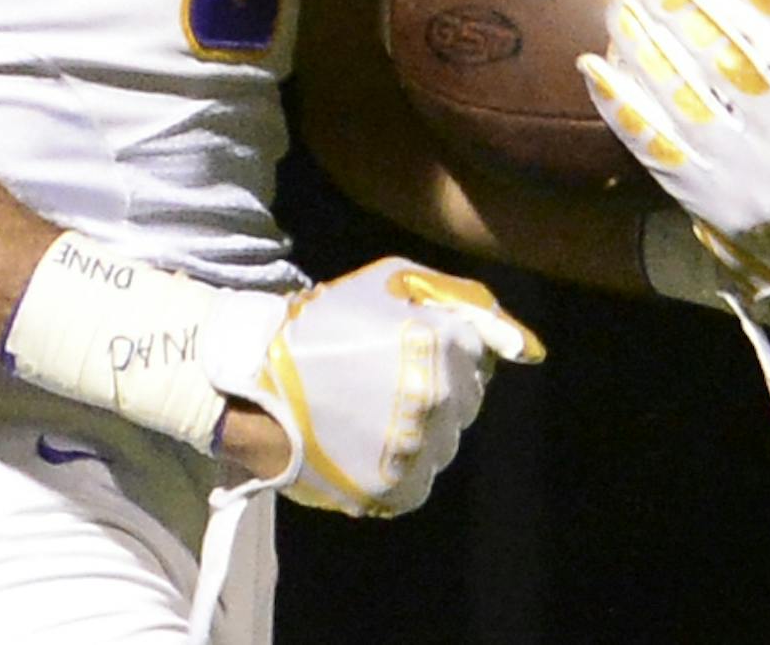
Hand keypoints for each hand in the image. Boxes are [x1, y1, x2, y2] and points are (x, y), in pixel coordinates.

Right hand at [202, 258, 543, 515]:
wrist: (258, 380)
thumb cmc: (325, 322)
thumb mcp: (386, 281)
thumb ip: (452, 295)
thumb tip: (511, 333)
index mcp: (442, 345)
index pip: (478, 353)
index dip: (445, 346)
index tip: (410, 348)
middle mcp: (440, 399)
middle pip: (467, 399)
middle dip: (439, 386)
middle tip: (388, 379)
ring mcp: (419, 449)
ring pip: (445, 441)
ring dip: (422, 427)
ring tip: (371, 410)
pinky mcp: (396, 490)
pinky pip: (422, 477)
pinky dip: (403, 465)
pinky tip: (367, 441)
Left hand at [580, 0, 769, 329]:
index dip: (738, 1)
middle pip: (726, 67)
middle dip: (683, 19)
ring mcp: (745, 178)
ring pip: (683, 104)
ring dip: (643, 52)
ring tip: (618, 11)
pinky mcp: (706, 201)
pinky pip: (653, 146)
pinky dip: (619, 103)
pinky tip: (593, 68)